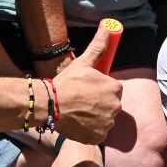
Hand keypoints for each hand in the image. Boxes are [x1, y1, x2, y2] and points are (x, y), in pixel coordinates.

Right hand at [51, 26, 122, 142]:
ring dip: (95, 117)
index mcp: (115, 88)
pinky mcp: (99, 137)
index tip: (87, 90)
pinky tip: (79, 123)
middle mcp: (116, 106)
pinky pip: (98, 134)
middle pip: (110, 105)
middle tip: (81, 101)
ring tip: (78, 112)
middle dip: (99, 104)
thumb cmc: (67, 83)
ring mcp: (108, 123)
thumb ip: (98, 47)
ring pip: (105, 119)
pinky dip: (90, 131)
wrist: (50, 105)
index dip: (100, 89)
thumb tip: (107, 28)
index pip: (112, 89)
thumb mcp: (83, 63)